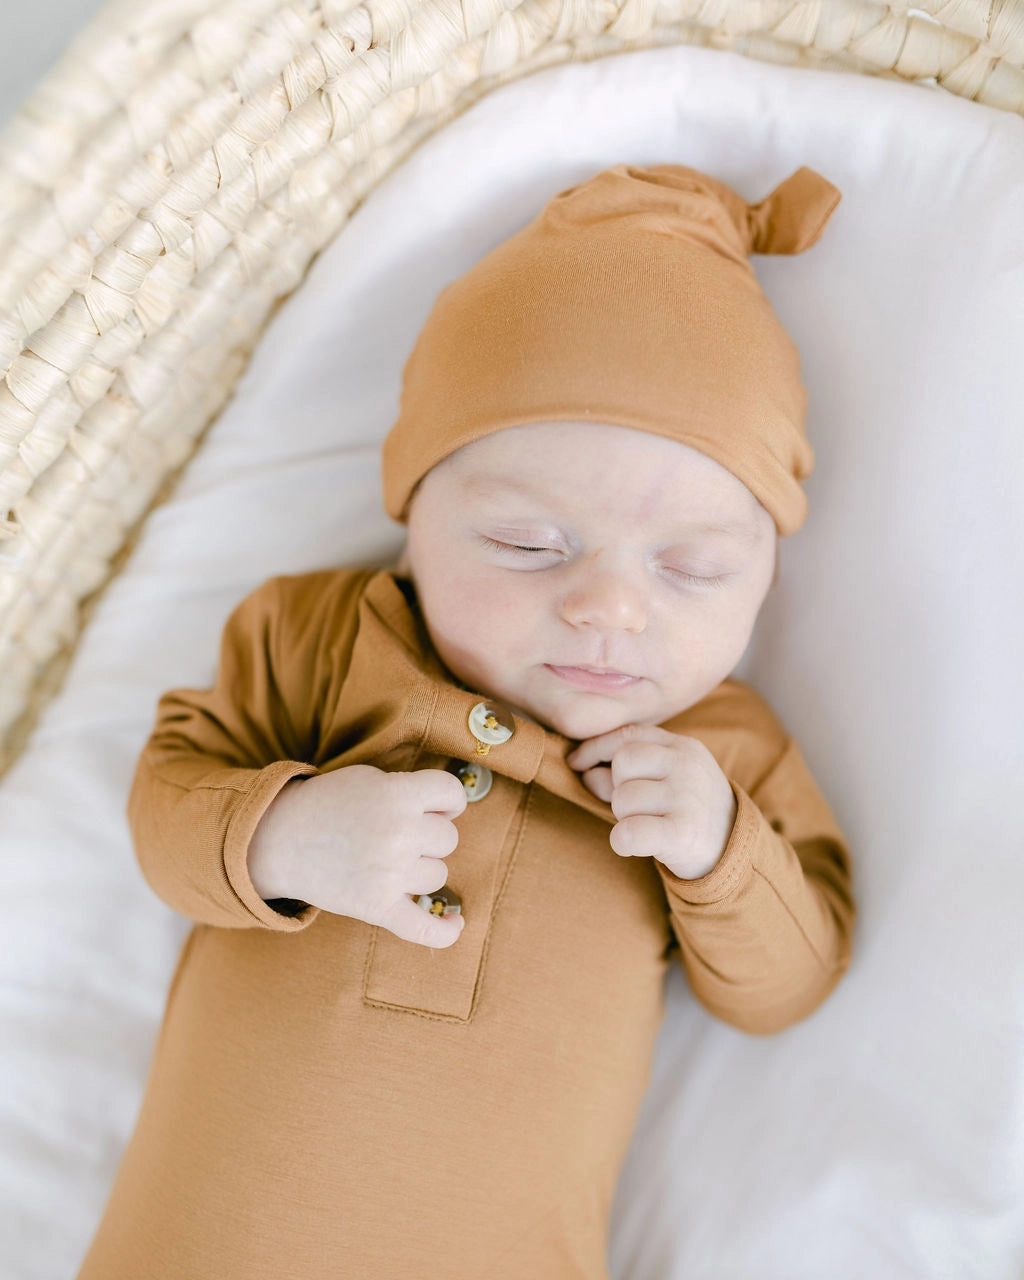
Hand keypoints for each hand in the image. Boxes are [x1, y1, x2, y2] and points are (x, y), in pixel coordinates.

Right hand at [247, 765, 467, 947]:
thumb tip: (448, 815)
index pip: (451, 793)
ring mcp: (389, 874)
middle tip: (395, 832)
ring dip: (421, 868)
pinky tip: (455, 923)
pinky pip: (423, 928)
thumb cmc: (328, 804)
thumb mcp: (370, 778)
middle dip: (428, 835)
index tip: (436, 806)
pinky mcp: (376, 907)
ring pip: (438, 875)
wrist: (280, 838)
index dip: (448, 800)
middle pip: (448, 839)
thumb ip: (409, 790)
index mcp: (397, 795)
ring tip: (388, 859)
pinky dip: (443, 932)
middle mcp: (397, 834)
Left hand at [566, 724, 737, 879]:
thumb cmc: (688, 810)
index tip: (576, 762)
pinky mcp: (682, 833)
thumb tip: (584, 771)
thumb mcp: (666, 779)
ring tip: (647, 824)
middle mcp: (687, 765)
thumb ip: (628, 770)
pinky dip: (622, 841)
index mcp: (683, 746)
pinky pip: (628, 832)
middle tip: (635, 807)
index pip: (629, 734)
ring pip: (623, 798)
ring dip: (624, 817)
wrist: (732, 852)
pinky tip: (635, 844)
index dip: (595, 747)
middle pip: (623, 762)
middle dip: (617, 786)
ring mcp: (687, 797)